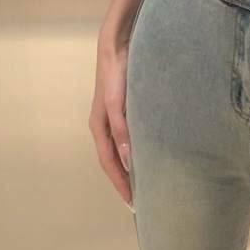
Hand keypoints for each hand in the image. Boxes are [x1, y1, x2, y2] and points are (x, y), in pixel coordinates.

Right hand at [88, 37, 135, 211]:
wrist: (117, 47)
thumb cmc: (114, 76)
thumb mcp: (116, 105)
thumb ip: (122, 131)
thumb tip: (129, 161)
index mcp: (99, 127)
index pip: (108, 163)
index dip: (119, 182)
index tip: (132, 202)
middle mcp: (106, 125)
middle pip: (114, 158)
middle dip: (124, 178)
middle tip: (141, 197)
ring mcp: (116, 116)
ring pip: (123, 147)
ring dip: (131, 164)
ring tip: (147, 179)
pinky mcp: (126, 107)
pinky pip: (131, 135)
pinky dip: (138, 147)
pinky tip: (150, 150)